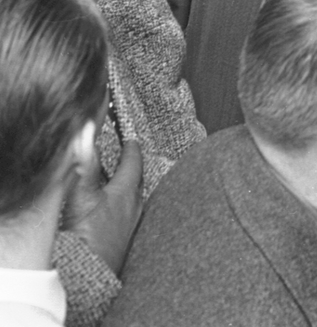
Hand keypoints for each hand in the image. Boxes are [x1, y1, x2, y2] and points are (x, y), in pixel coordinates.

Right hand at [62, 139, 143, 274]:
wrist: (90, 278)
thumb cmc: (89, 238)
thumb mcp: (82, 196)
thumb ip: (85, 165)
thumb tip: (85, 134)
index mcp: (126, 191)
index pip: (133, 162)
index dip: (131, 148)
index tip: (131, 140)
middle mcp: (134, 206)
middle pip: (137, 180)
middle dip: (132, 167)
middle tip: (128, 157)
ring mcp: (131, 225)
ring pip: (134, 199)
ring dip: (127, 188)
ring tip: (119, 184)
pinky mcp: (124, 241)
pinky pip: (127, 216)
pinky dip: (121, 208)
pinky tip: (113, 215)